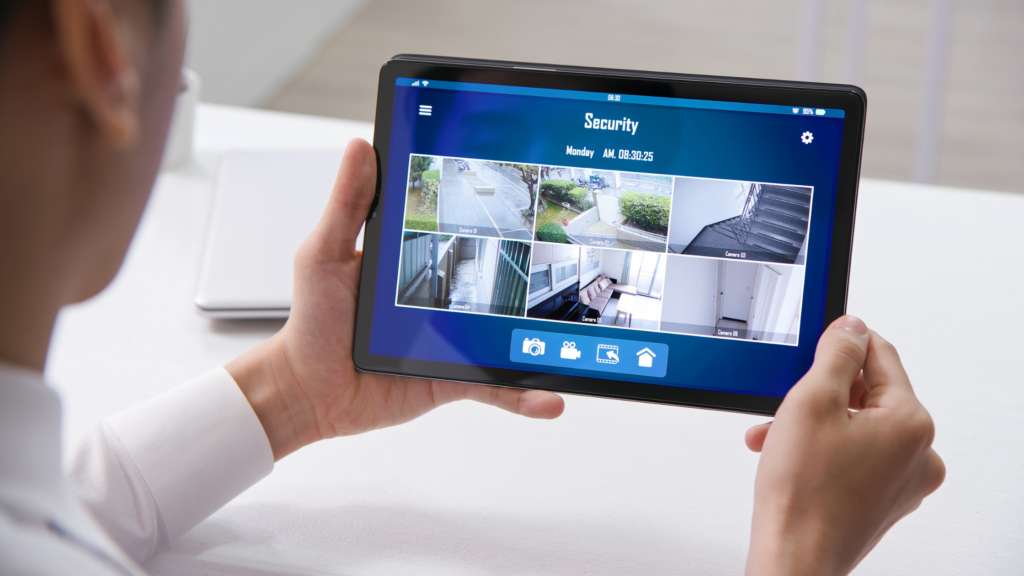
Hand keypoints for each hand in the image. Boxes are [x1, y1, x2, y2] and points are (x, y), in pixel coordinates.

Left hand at [227, 139, 563, 459]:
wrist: (308, 391)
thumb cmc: (312, 321)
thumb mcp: (325, 254)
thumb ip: (348, 205)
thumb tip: (362, 147)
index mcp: (416, 258)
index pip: (463, 227)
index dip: (495, 211)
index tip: (527, 192)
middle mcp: (442, 296)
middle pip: (500, 282)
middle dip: (536, 276)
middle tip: (571, 262)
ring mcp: (452, 338)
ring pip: (509, 336)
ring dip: (542, 342)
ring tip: (572, 341)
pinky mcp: (453, 376)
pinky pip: (496, 385)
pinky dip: (523, 395)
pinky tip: (549, 400)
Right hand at [744, 316, 944, 575]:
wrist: (794, 557)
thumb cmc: (802, 493)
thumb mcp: (811, 400)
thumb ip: (836, 353)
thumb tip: (851, 327)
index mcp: (912, 423)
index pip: (880, 355)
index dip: (841, 343)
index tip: (814, 343)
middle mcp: (919, 454)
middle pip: (867, 393)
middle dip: (819, 392)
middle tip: (783, 402)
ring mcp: (903, 481)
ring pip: (856, 426)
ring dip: (814, 422)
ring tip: (776, 436)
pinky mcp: (883, 500)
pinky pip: (855, 456)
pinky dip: (822, 449)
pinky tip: (789, 456)